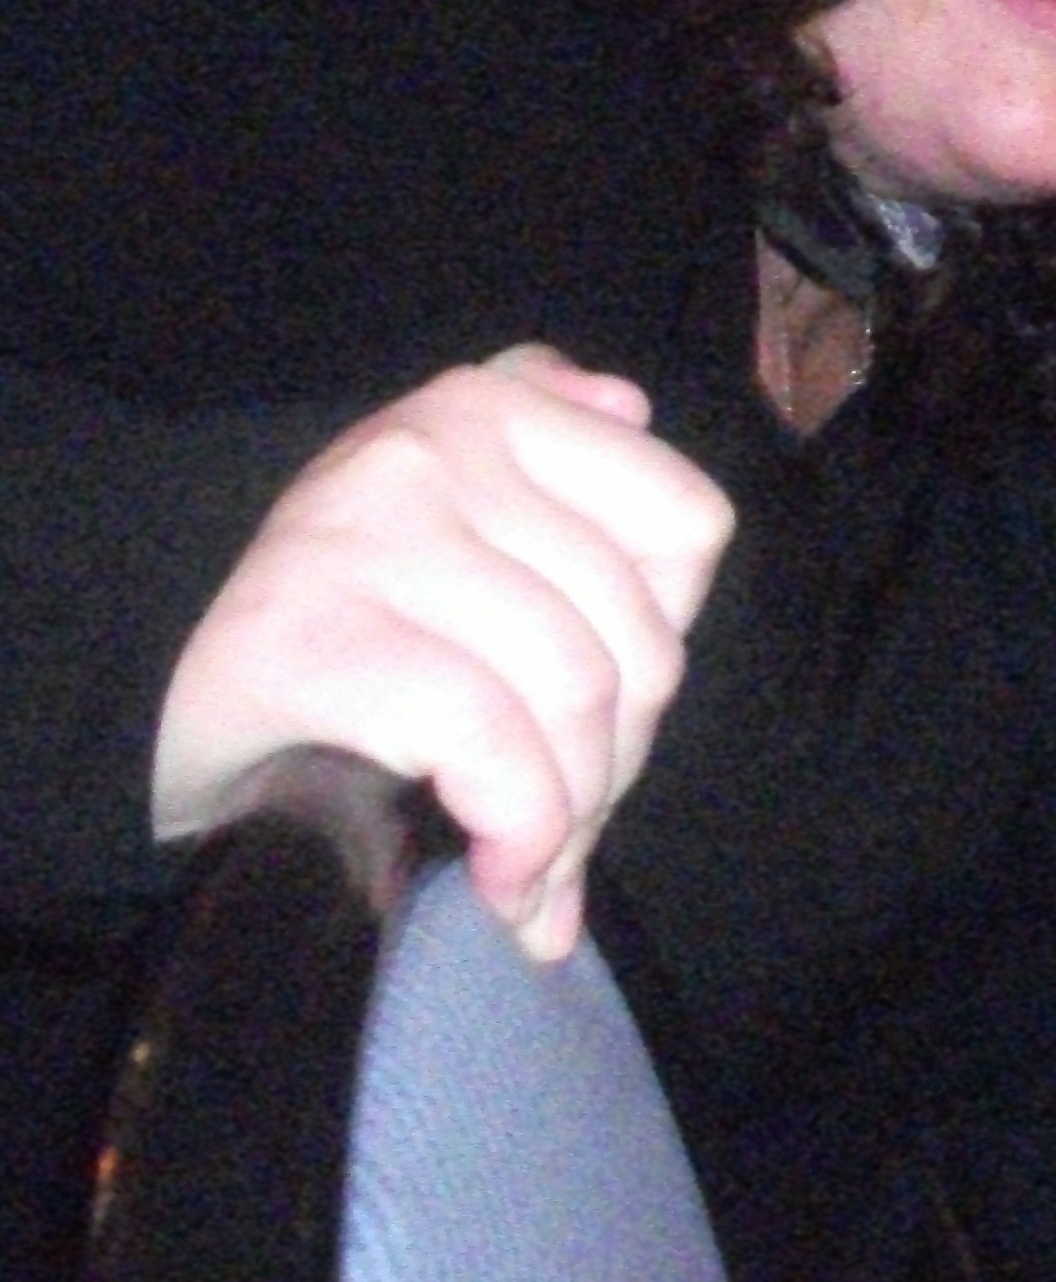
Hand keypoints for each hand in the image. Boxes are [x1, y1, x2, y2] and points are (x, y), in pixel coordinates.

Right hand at [155, 347, 734, 960]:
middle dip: (616, 763)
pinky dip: (516, 831)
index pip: (688, 526)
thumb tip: (629, 404)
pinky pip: (486, 738)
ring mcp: (369, 528)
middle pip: (637, 632)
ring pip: (572, 691)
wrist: (141, 709)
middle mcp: (437, 441)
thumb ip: (554, 461)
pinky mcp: (309, 632)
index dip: (670, 637)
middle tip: (566, 831)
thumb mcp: (454, 525)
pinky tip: (498, 877)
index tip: (612, 710)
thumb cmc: (339, 633)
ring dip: (568, 820)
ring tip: (528, 867)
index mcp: (494, 405)